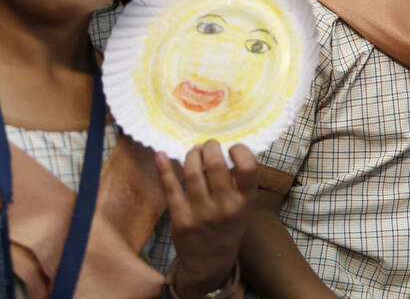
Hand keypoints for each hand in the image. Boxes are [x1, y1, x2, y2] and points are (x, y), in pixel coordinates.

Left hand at [160, 140, 257, 295]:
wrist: (209, 263)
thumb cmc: (228, 227)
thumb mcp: (243, 207)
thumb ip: (237, 182)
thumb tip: (222, 148)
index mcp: (245, 201)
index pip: (248, 167)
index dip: (240, 150)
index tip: (232, 148)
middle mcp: (225, 206)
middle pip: (215, 165)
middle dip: (210, 147)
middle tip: (208, 146)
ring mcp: (201, 213)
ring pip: (192, 173)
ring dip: (191, 155)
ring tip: (194, 152)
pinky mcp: (180, 219)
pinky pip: (171, 188)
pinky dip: (164, 168)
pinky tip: (161, 155)